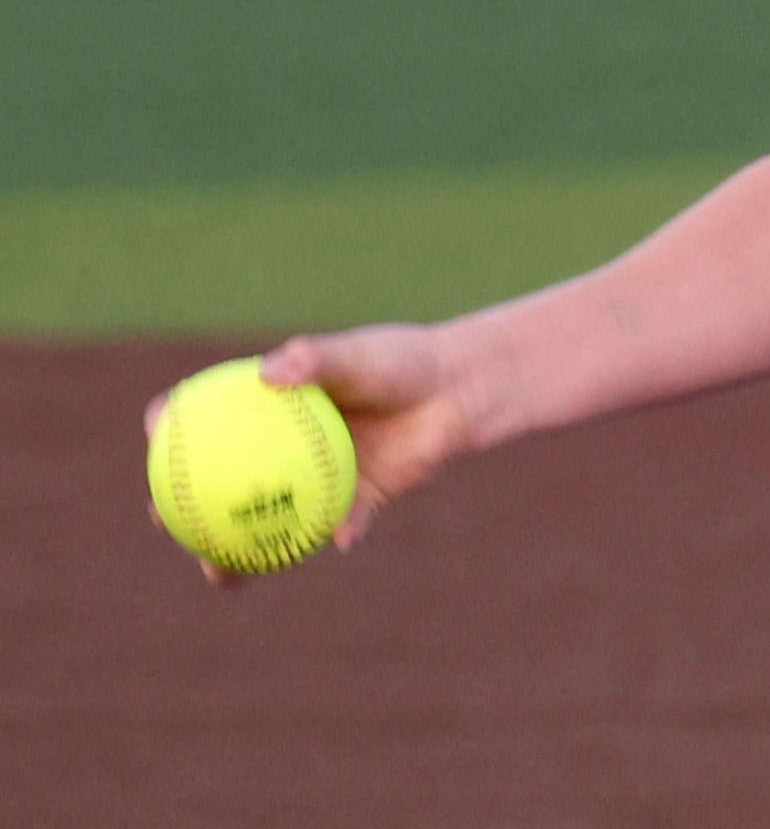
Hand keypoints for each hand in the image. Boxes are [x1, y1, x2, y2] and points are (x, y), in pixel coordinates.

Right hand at [144, 323, 475, 584]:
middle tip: (162, 519)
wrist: (455, 390)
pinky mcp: (359, 502)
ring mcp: (319, 481)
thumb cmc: (399, 362)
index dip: (172, 425)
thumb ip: (316, 360)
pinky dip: (343, 530)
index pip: (209, 418)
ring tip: (219, 571)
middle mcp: (288, 451)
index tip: (155, 431)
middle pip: (221, 487)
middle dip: (181, 508)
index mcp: (275, 410)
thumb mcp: (358, 356)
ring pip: (268, 525)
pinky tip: (340, 538)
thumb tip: (268, 371)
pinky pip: (345, 523)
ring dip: (241, 553)